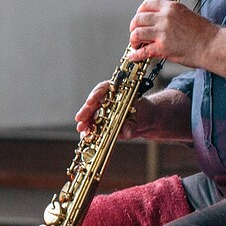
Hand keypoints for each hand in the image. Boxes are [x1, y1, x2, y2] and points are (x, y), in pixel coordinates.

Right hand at [76, 83, 192, 142]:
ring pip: (90, 115)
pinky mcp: (102, 122)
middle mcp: (106, 99)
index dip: (96, 95)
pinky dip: (89, 131)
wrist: (145, 120)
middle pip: (93, 103)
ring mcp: (102, 111)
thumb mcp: (141, 117)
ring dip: (85, 122)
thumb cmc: (143, 112)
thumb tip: (126, 132)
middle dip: (86, 111)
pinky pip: (93, 126)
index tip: (91, 102)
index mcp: (116, 91)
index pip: (103, 89)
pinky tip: (85, 137)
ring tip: (81, 130)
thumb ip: (132, 124)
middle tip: (80, 119)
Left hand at [125, 0, 218, 65]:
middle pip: (138, 19)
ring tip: (136, 45)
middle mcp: (165, 17)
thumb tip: (157, 21)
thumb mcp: (186, 15)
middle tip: (135, 34)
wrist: (213, 45)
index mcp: (171, 7)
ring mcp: (163, 32)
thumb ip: (170, 16)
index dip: (139, 12)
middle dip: (133, 28)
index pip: (147, 4)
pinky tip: (134, 57)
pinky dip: (135, 55)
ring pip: (137, 33)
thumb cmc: (204, 33)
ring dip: (133, 40)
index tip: (138, 19)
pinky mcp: (163, 47)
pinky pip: (142, 51)